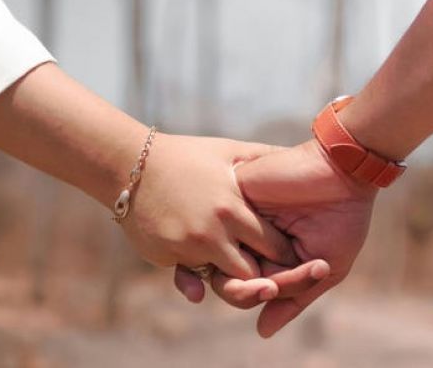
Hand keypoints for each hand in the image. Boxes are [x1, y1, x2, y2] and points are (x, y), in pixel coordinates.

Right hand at [119, 134, 299, 286]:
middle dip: (263, 276)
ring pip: (222, 282)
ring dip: (232, 278)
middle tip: (273, 274)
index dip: (284, 252)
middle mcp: (210, 234)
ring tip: (242, 271)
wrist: (130, 164)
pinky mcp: (165, 257)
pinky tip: (206, 271)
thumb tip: (301, 153)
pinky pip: (191, 279)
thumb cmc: (188, 156)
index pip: (273, 246)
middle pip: (250, 274)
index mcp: (232, 208)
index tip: (293, 254)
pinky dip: (200, 276)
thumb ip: (265, 157)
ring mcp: (186, 248)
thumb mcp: (229, 151)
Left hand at [173, 139, 378, 336]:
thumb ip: (293, 298)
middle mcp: (249, 238)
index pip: (245, 288)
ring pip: (219, 258)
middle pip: (225, 279)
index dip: (254, 297)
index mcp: (268, 255)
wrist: (346, 173)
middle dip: (246, 292)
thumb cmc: (343, 219)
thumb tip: (262, 332)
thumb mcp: (323, 268)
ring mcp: (239, 218)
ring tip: (271, 276)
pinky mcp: (235, 194)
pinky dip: (242, 246)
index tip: (275, 291)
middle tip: (271, 288)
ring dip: (244, 277)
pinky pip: (222, 230)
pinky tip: (265, 246)